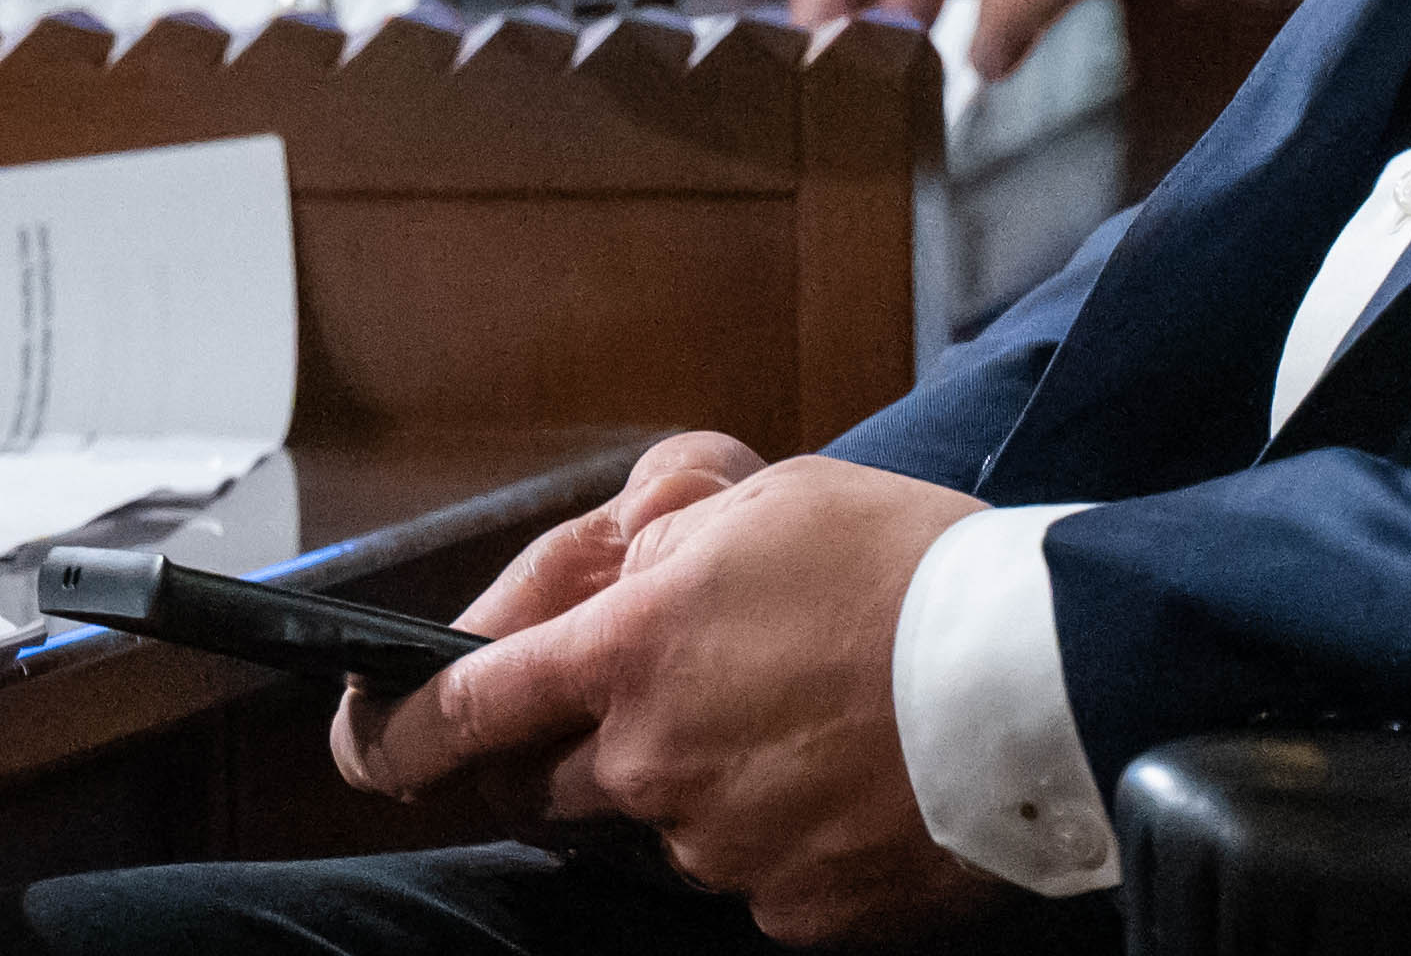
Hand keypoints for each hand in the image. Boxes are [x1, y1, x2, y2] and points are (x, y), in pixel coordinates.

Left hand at [348, 455, 1003, 943]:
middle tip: (696, 693)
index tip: (370, 740)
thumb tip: (621, 579)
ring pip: (669, 829)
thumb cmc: (907, 567)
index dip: (393, 735)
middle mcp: (652, 763)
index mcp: (629, 650)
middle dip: (594, 745)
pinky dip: (786, 838)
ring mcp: (721, 849)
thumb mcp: (767, 498)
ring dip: (708, 784)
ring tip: (814, 722)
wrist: (1040, 676)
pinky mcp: (793, 911)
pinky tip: (850, 781)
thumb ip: (661, 539)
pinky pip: (756, 880)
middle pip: (560, 785)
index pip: (460, 711)